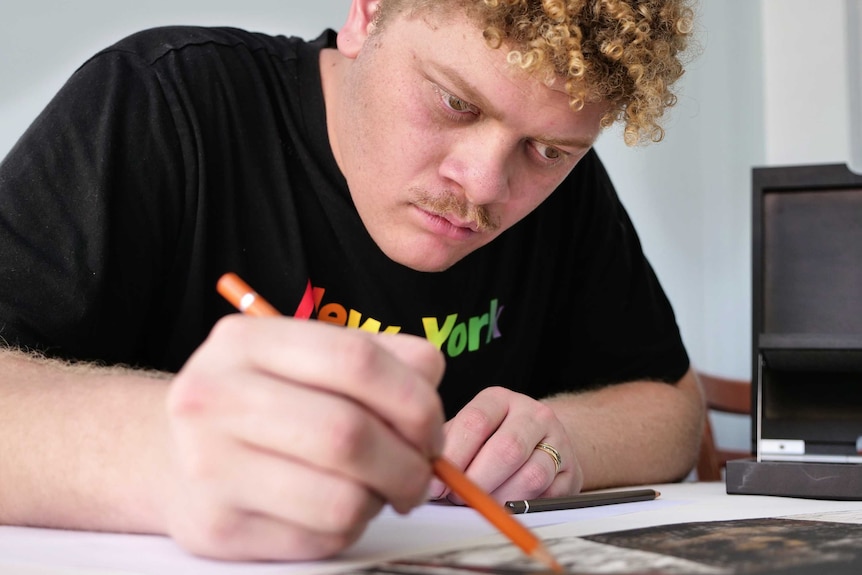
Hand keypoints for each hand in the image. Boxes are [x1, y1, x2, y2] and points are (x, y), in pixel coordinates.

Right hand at [163, 315, 444, 560]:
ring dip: (381, 500)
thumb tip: (430, 384)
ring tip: (376, 488)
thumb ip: (380, 357)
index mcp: (247, 340)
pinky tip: (334, 507)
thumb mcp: (308, 357)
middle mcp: (214, 396)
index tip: (432, 428)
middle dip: (409, 463)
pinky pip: (320, 538)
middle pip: (348, 434)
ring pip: (341, 499)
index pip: (356, 359)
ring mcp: (207, 465)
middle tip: (421, 471)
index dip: (415, 399)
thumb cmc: (262, 401)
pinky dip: (349, 528)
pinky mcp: (215, 527)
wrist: (172, 453)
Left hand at [429, 387, 582, 503]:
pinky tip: (508, 505)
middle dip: (477, 482)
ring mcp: (558, 440)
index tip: (436, 483)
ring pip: (531, 476)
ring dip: (501, 498)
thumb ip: (449, 448)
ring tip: (483, 503)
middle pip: (506, 450)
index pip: (475, 422)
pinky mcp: (572, 470)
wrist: (542, 440)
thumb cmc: (493, 439)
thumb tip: (427, 477)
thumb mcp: (469, 432)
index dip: (453, 456)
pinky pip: (549, 496)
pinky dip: (525, 506)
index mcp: (499, 400)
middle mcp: (533, 414)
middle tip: (460, 497)